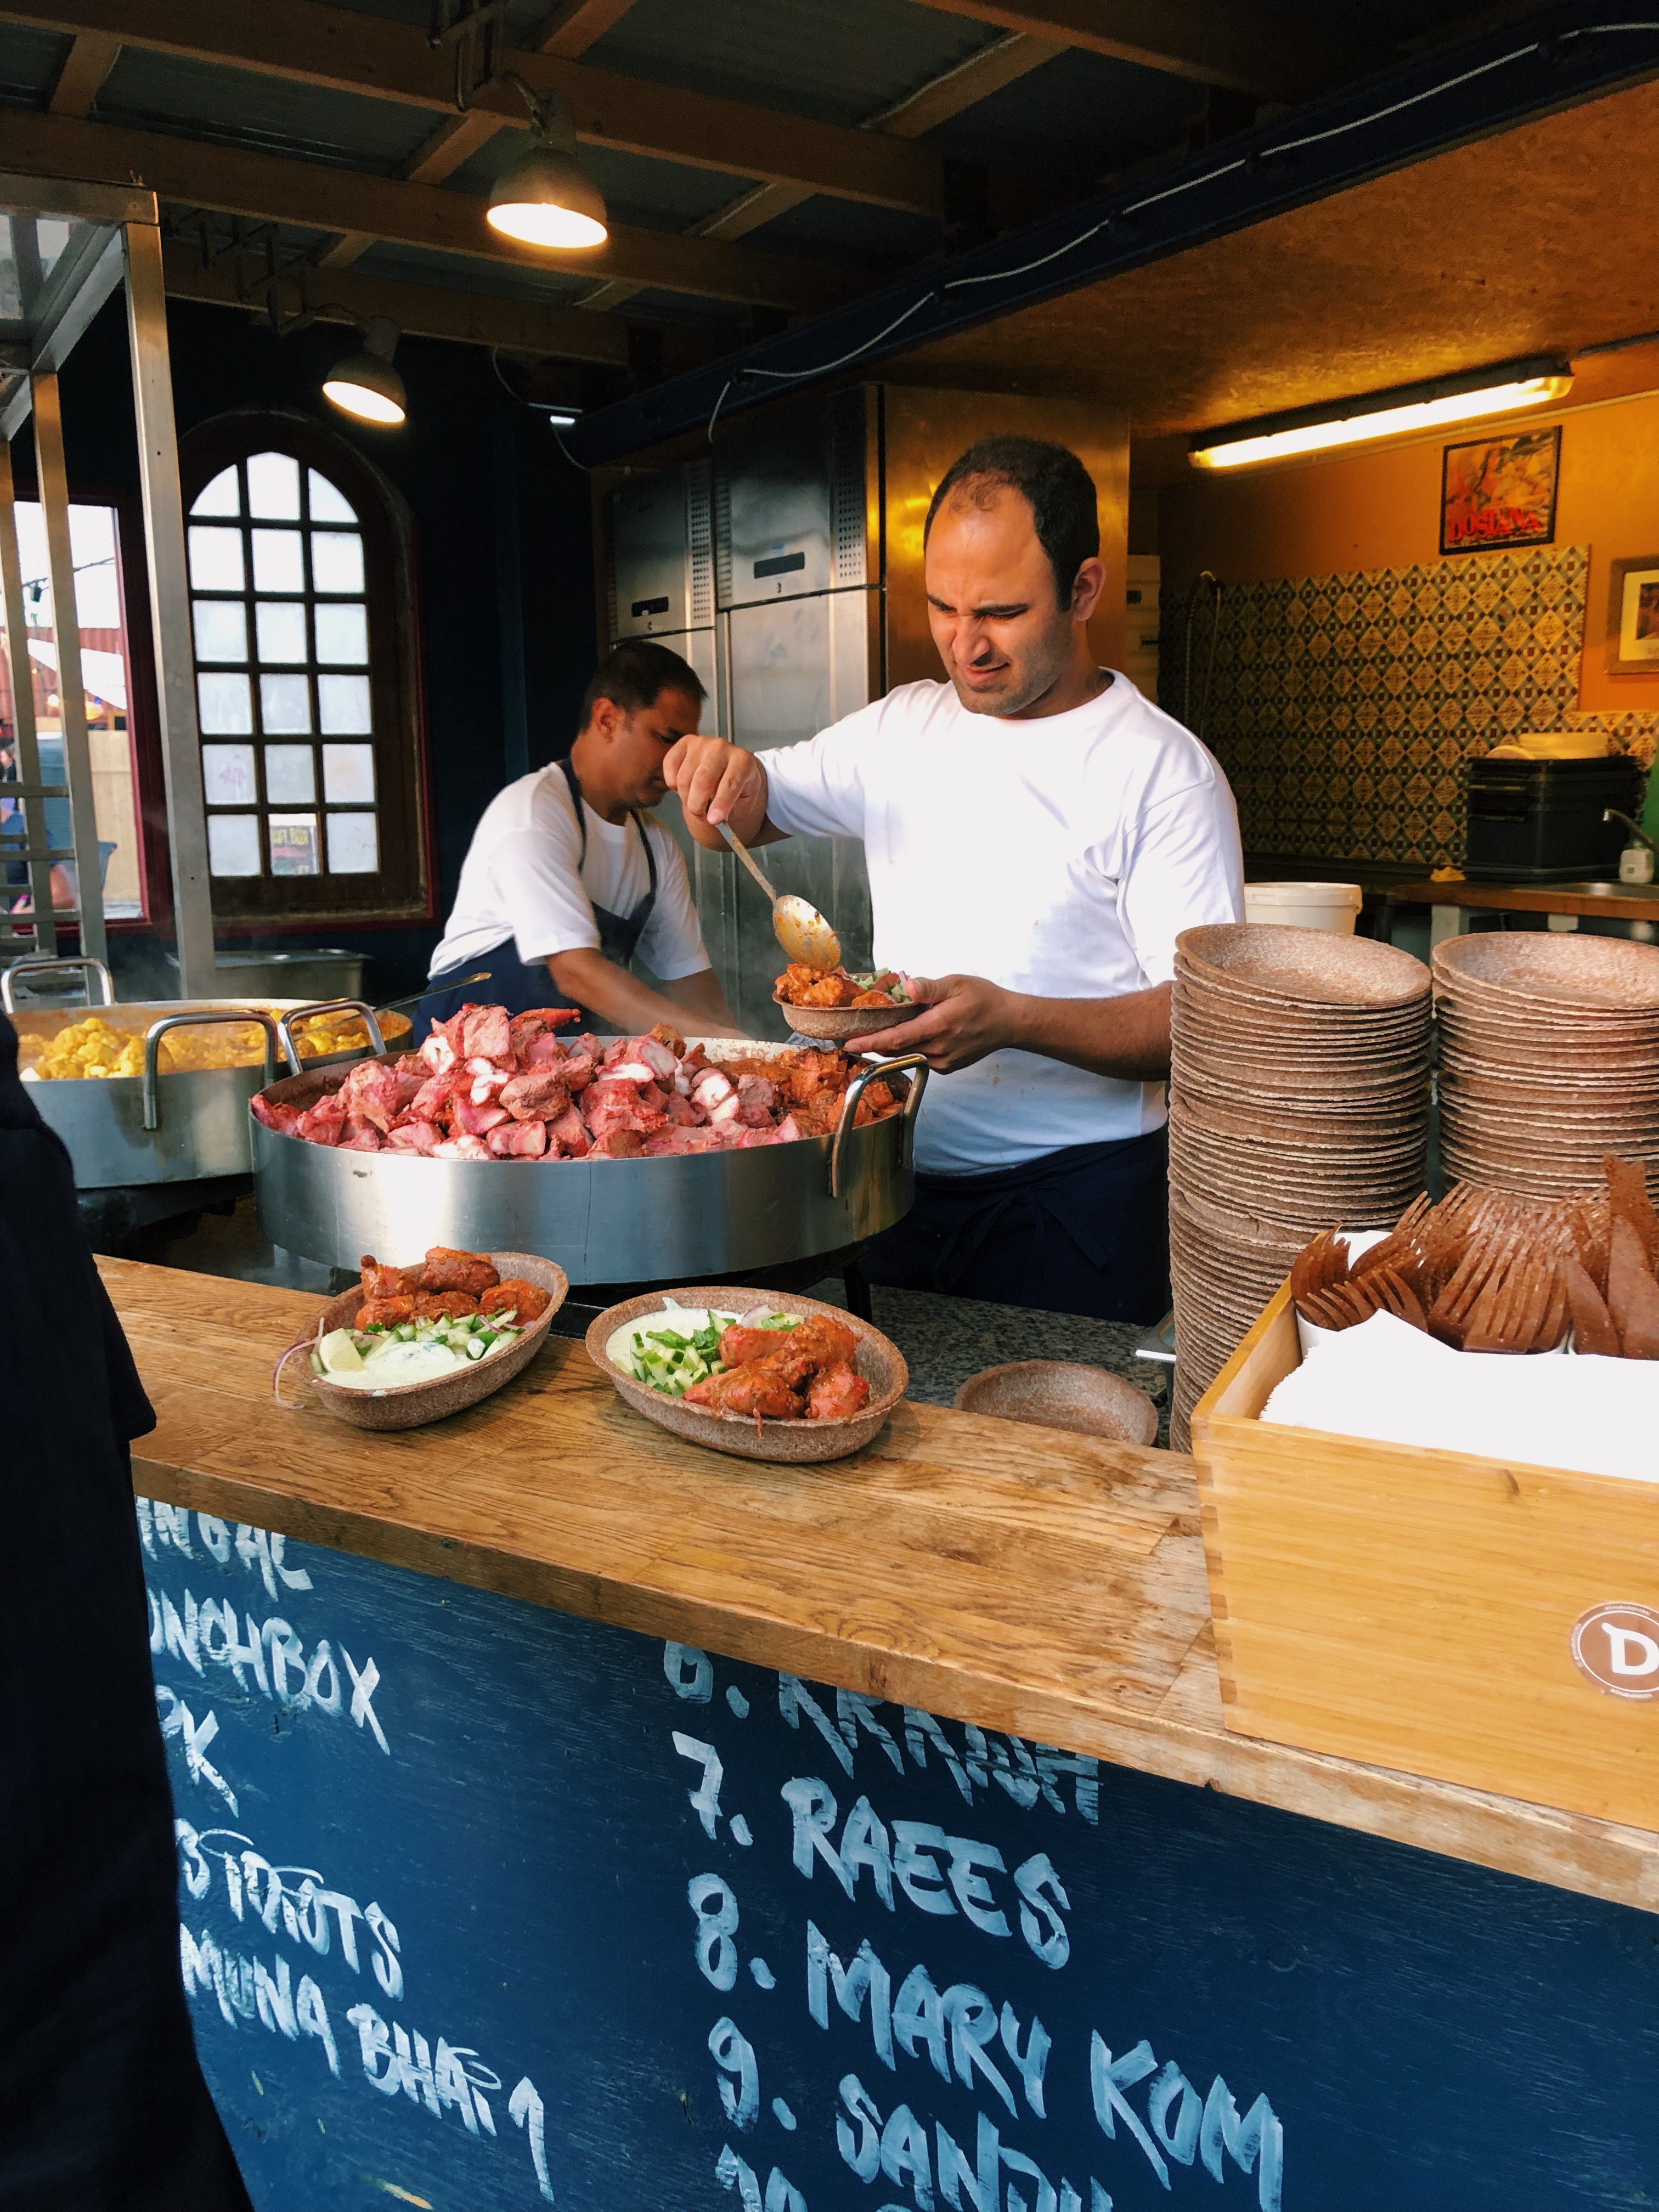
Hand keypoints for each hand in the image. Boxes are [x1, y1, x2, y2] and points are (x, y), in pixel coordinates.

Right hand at [662, 734, 768, 837]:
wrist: (732, 772)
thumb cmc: (738, 791)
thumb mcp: (743, 805)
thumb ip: (729, 811)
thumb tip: (712, 818)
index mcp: (743, 761)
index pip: (730, 783)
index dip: (720, 804)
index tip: (713, 821)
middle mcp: (722, 747)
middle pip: (702, 780)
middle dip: (697, 806)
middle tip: (702, 816)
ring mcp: (702, 743)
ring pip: (684, 777)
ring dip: (686, 798)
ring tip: (697, 803)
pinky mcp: (685, 743)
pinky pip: (670, 765)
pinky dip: (673, 783)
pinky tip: (685, 787)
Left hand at [852, 973, 1020, 1074]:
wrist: (1009, 1023)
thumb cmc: (984, 999)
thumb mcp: (958, 984)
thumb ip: (930, 988)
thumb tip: (908, 987)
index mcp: (938, 1027)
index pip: (896, 1039)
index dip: (870, 1042)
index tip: (849, 1044)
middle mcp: (938, 1049)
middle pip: (896, 1050)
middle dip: (873, 1043)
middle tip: (853, 1034)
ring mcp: (943, 1062)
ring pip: (907, 1055)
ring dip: (890, 1046)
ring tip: (876, 1033)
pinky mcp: (947, 1067)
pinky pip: (920, 1058)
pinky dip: (909, 1048)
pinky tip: (910, 1034)